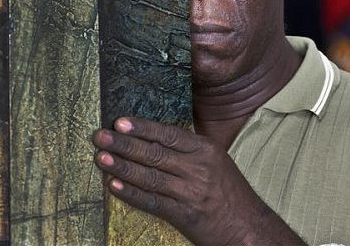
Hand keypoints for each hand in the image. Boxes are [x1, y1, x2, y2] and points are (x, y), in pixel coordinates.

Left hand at [92, 117, 304, 245]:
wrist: (249, 227)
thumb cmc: (229, 192)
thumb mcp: (216, 161)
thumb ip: (188, 149)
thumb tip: (151, 136)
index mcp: (205, 149)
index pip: (167, 134)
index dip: (141, 127)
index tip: (119, 122)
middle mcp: (198, 168)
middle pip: (154, 153)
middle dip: (123, 144)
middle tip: (100, 136)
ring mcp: (191, 192)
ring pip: (149, 176)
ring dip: (122, 166)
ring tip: (101, 157)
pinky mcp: (184, 215)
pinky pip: (152, 202)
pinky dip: (131, 193)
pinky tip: (114, 185)